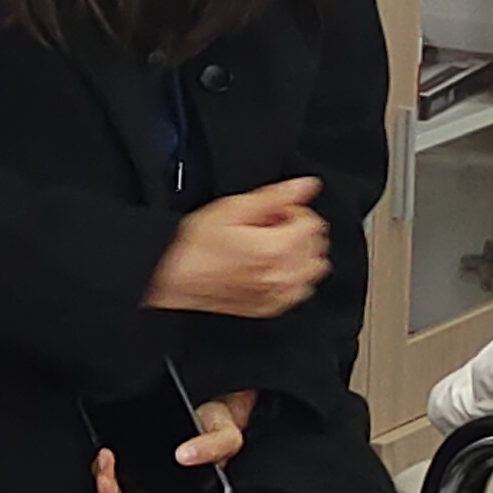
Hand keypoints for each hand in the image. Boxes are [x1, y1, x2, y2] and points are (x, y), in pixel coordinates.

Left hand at [92, 390, 255, 492]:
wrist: (209, 406)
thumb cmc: (219, 429)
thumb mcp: (227, 437)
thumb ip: (211, 448)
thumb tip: (184, 455)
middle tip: (109, 474)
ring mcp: (147, 486)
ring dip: (105, 486)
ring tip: (107, 458)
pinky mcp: (134, 468)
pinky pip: (112, 480)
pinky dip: (103, 472)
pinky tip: (107, 455)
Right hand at [145, 178, 328, 317]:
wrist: (176, 281)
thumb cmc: (195, 249)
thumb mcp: (231, 209)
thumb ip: (274, 196)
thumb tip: (305, 185)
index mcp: (276, 248)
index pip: (313, 223)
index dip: (292, 210)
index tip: (273, 212)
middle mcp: (282, 275)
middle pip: (317, 245)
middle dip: (297, 230)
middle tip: (269, 226)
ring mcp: (279, 294)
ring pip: (314, 268)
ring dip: (300, 253)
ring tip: (273, 246)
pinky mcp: (272, 307)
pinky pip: (301, 290)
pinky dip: (294, 276)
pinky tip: (272, 268)